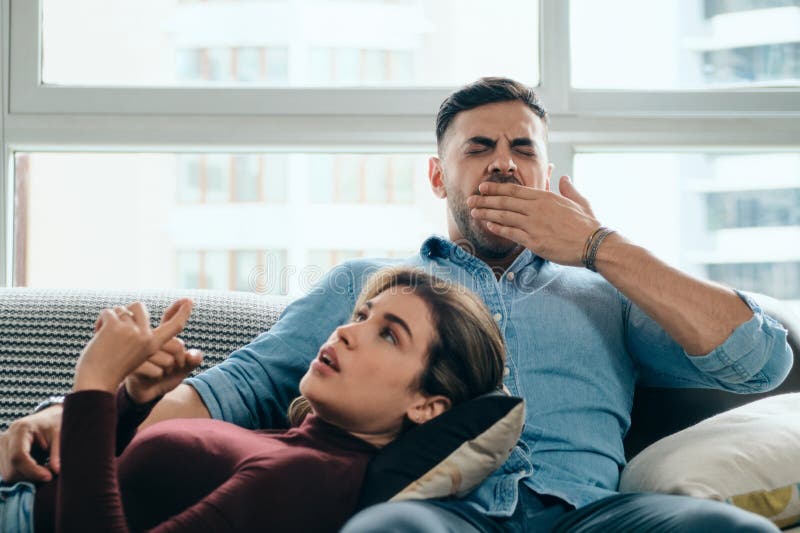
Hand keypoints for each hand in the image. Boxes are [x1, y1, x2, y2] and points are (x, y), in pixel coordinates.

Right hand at [0, 405, 62, 482]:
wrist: (46, 420)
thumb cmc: (53, 425)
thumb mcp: (60, 435)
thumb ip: (57, 452)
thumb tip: (57, 471)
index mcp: (20, 429)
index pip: (18, 456)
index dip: (33, 471)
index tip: (49, 477)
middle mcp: (5, 438)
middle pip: (11, 469)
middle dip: (32, 476)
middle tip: (50, 472)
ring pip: (8, 475)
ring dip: (28, 477)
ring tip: (44, 468)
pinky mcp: (0, 456)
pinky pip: (8, 474)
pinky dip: (23, 475)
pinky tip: (35, 468)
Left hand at [74, 300, 191, 393]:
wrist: (95, 382)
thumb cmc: (111, 370)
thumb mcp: (133, 355)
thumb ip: (137, 337)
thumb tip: (128, 312)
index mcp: (153, 345)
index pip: (174, 326)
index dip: (182, 313)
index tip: (189, 301)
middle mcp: (145, 336)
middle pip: (139, 306)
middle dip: (125, 312)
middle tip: (115, 329)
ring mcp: (131, 330)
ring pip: (121, 309)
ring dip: (110, 319)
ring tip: (105, 336)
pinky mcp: (115, 326)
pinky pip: (107, 312)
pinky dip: (99, 322)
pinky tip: (97, 334)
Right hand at [124, 300, 202, 404]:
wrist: (144, 393)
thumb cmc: (164, 376)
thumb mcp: (182, 368)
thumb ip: (192, 359)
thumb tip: (195, 356)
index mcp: (160, 336)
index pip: (169, 319)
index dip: (179, 309)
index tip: (188, 300)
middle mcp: (150, 340)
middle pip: (177, 344)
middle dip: (181, 359)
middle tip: (176, 366)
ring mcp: (140, 352)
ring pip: (168, 360)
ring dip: (169, 370)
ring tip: (161, 372)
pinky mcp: (133, 365)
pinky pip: (156, 371)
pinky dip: (158, 377)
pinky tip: (151, 377)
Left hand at [467, 176, 599, 265]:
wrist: (594, 244)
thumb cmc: (588, 224)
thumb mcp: (579, 201)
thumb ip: (568, 189)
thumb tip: (563, 178)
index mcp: (546, 198)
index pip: (515, 191)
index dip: (496, 189)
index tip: (483, 187)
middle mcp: (537, 209)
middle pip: (505, 202)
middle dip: (485, 200)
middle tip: (470, 199)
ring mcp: (534, 225)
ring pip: (504, 217)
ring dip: (486, 213)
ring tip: (473, 212)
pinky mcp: (534, 241)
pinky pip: (511, 233)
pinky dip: (498, 229)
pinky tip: (487, 226)